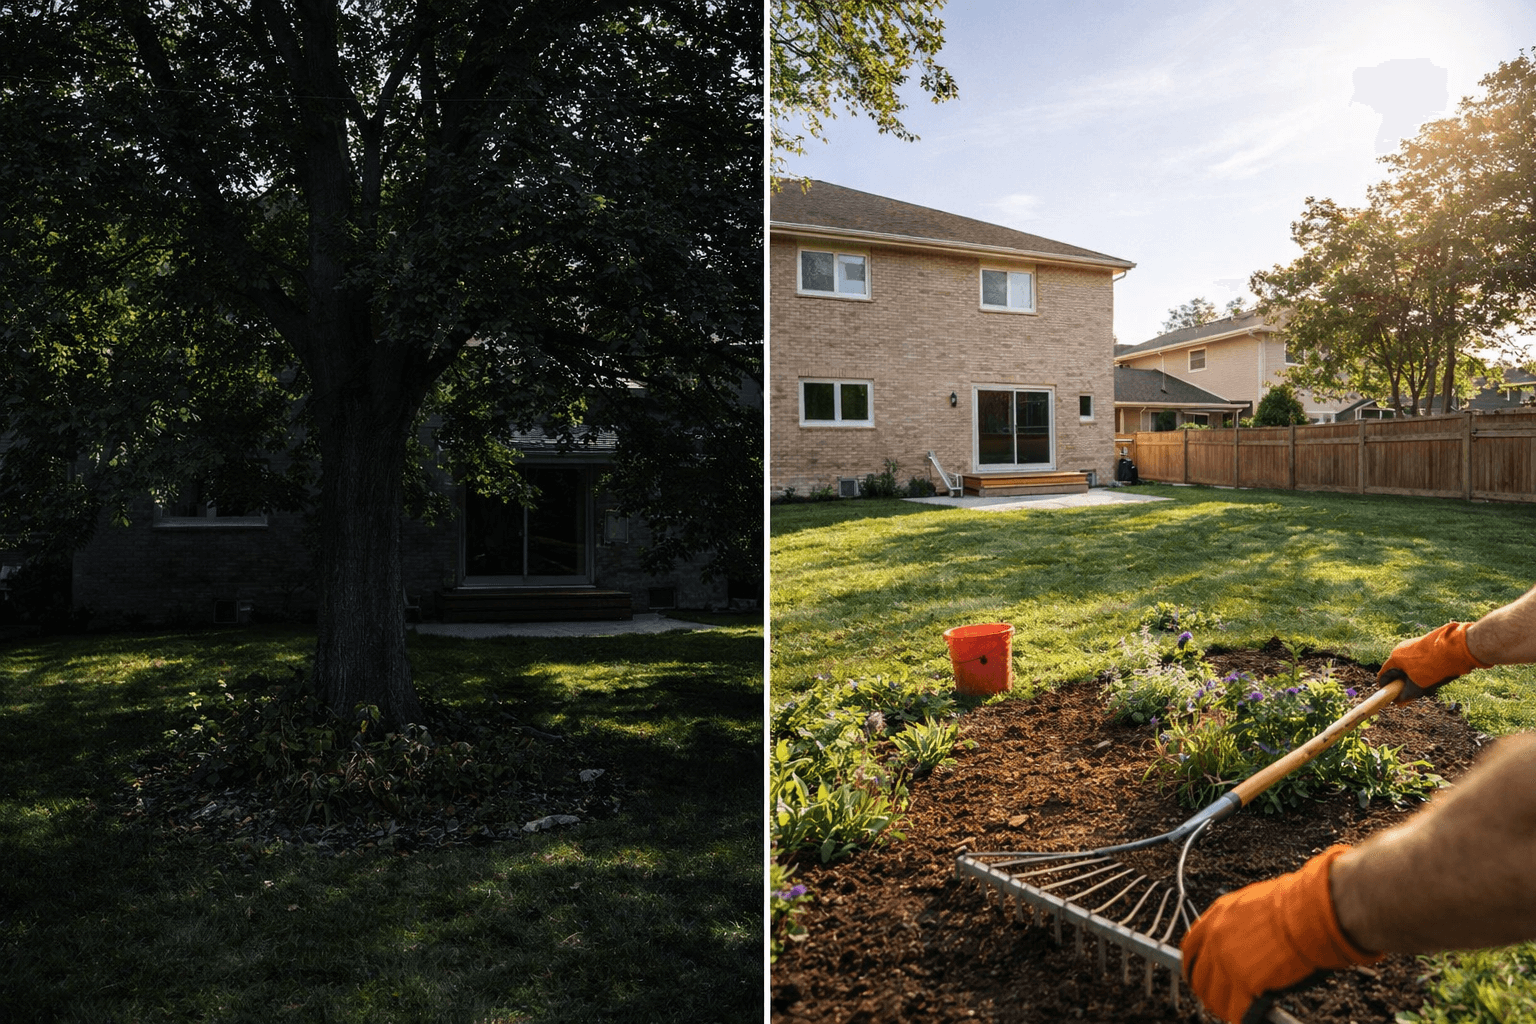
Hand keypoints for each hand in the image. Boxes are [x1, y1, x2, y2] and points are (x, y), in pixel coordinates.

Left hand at [1182, 846, 1381, 1023]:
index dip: (1194, 966)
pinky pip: (1235, 1009)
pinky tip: (1250, 1016)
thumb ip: (1239, 924)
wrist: (1309, 913)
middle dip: (1207, 991)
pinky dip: (1241, 1016)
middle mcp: (1215, 938)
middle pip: (1198, 976)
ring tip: (1234, 1012)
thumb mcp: (1253, 904)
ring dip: (1222, 1007)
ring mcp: (1227, 961)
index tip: (1198, 975)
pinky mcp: (1244, 982)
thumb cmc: (1295, 904)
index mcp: (1217, 916)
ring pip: (1214, 997)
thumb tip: (1243, 942)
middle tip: (1218, 1000)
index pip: (1191, 948)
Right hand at [1380, 622, 1488, 703]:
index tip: (1392, 696)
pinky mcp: (1423, 643)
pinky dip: (1422, 669)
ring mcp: (1412, 645)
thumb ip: (1406, 694)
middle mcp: (1400, 650)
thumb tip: (1398, 702)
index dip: (1386, 687)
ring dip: (1414, 676)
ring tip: (1428, 684)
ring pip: (1408, 665)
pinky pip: (1418, 660)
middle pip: (1397, 670)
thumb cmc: (1433, 667)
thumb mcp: (1418, 685)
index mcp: (1394, 658)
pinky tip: (1434, 674)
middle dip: (1403, 682)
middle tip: (1413, 692)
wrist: (1454, 649)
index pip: (1383, 675)